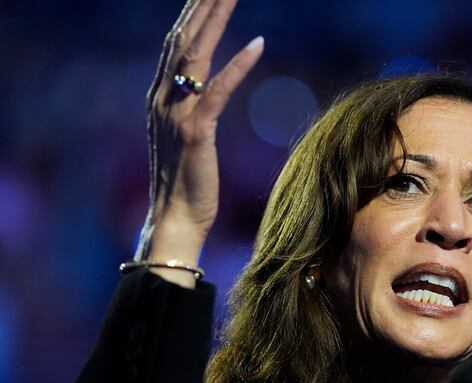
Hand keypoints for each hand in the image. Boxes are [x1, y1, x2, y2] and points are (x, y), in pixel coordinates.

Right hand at [135, 0, 262, 273]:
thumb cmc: (185, 181)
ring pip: (195, 54)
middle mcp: (162, 98)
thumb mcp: (185, 135)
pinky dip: (237, 65)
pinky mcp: (196, 132)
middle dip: (200, 6)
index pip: (175, 44)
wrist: (174, 220)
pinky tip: (258, 43)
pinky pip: (218, 91)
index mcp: (160, 97)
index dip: (191, 14)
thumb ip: (191, 105)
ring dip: (215, 20)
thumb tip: (204, 84)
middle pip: (182, 39)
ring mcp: (176, 114)